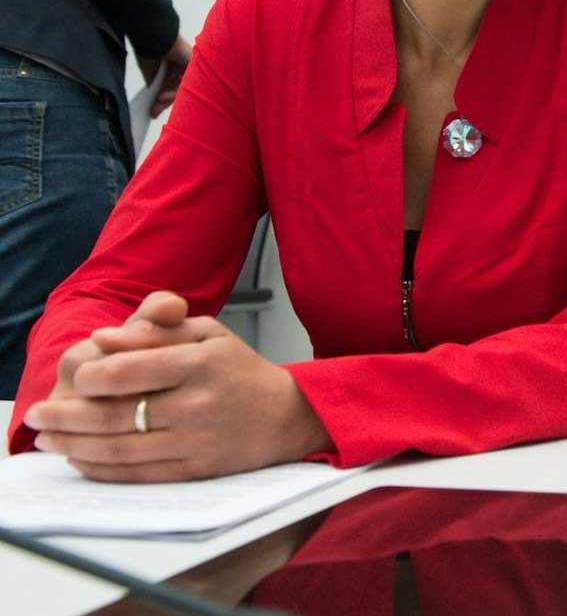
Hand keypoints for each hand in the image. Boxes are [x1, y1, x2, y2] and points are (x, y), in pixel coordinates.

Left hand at [25, 293, 331, 481]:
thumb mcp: (206, 334)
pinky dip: (101, 469)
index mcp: (200, 364)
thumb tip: (103, 338)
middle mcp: (198, 404)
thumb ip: (155, 331)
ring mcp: (196, 441)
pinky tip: (80, 459)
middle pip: (115, 415)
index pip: (128, 372)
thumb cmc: (240, 370)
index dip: (90, 376)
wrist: (288, 415)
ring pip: (120, 449)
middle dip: (66, 417)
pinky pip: (137, 474)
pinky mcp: (196, 471)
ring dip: (74, 446)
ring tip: (49, 438)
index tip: (75, 377)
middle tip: (38, 415)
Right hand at [135, 33, 192, 117]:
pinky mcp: (192, 66)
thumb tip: (153, 95)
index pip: (170, 84)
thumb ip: (154, 83)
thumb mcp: (150, 70)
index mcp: (173, 63)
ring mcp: (189, 65)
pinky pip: (184, 84)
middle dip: (163, 102)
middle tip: (152, 113)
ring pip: (181, 88)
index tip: (152, 109)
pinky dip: (172, 93)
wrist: (153, 34)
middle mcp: (183, 64)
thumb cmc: (150, 47)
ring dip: (166, 99)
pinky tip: (161, 98)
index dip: (161, 97)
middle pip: (176, 88)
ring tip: (155, 107)